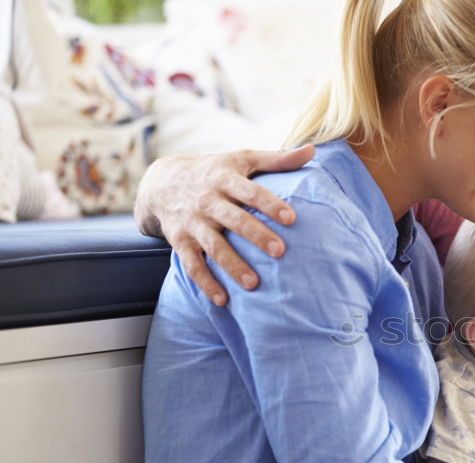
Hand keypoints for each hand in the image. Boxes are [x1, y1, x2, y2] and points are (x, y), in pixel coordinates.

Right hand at [134, 145, 314, 305]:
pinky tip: (223, 300)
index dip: (270, 204)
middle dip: (255, 236)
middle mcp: (208, 200)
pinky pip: (192, 264)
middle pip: (234, 220)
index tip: (291, 218)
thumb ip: (277, 159)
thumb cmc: (215, 170)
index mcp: (225, 178)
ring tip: (253, 284)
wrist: (162, 181)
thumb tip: (312, 150)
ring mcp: (193, 222)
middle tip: (280, 251)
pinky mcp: (180, 241)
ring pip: (213, 246)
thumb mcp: (242, 159)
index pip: (250, 192)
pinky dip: (205, 283)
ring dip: (232, 265)